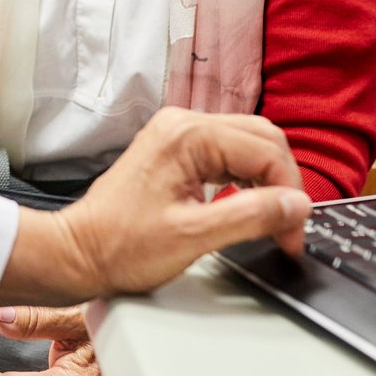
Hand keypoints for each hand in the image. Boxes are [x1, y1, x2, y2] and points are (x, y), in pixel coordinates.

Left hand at [3, 109, 309, 305]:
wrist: (79, 252)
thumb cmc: (122, 245)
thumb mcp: (195, 236)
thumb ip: (251, 216)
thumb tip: (296, 205)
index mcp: (187, 135)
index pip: (266, 150)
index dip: (288, 194)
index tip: (292, 235)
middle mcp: (182, 123)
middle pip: (262, 139)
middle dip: (282, 183)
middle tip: (287, 230)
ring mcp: (177, 134)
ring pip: (247, 144)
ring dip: (266, 180)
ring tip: (270, 222)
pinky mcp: (175, 150)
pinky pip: (227, 153)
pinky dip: (246, 178)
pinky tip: (247, 207)